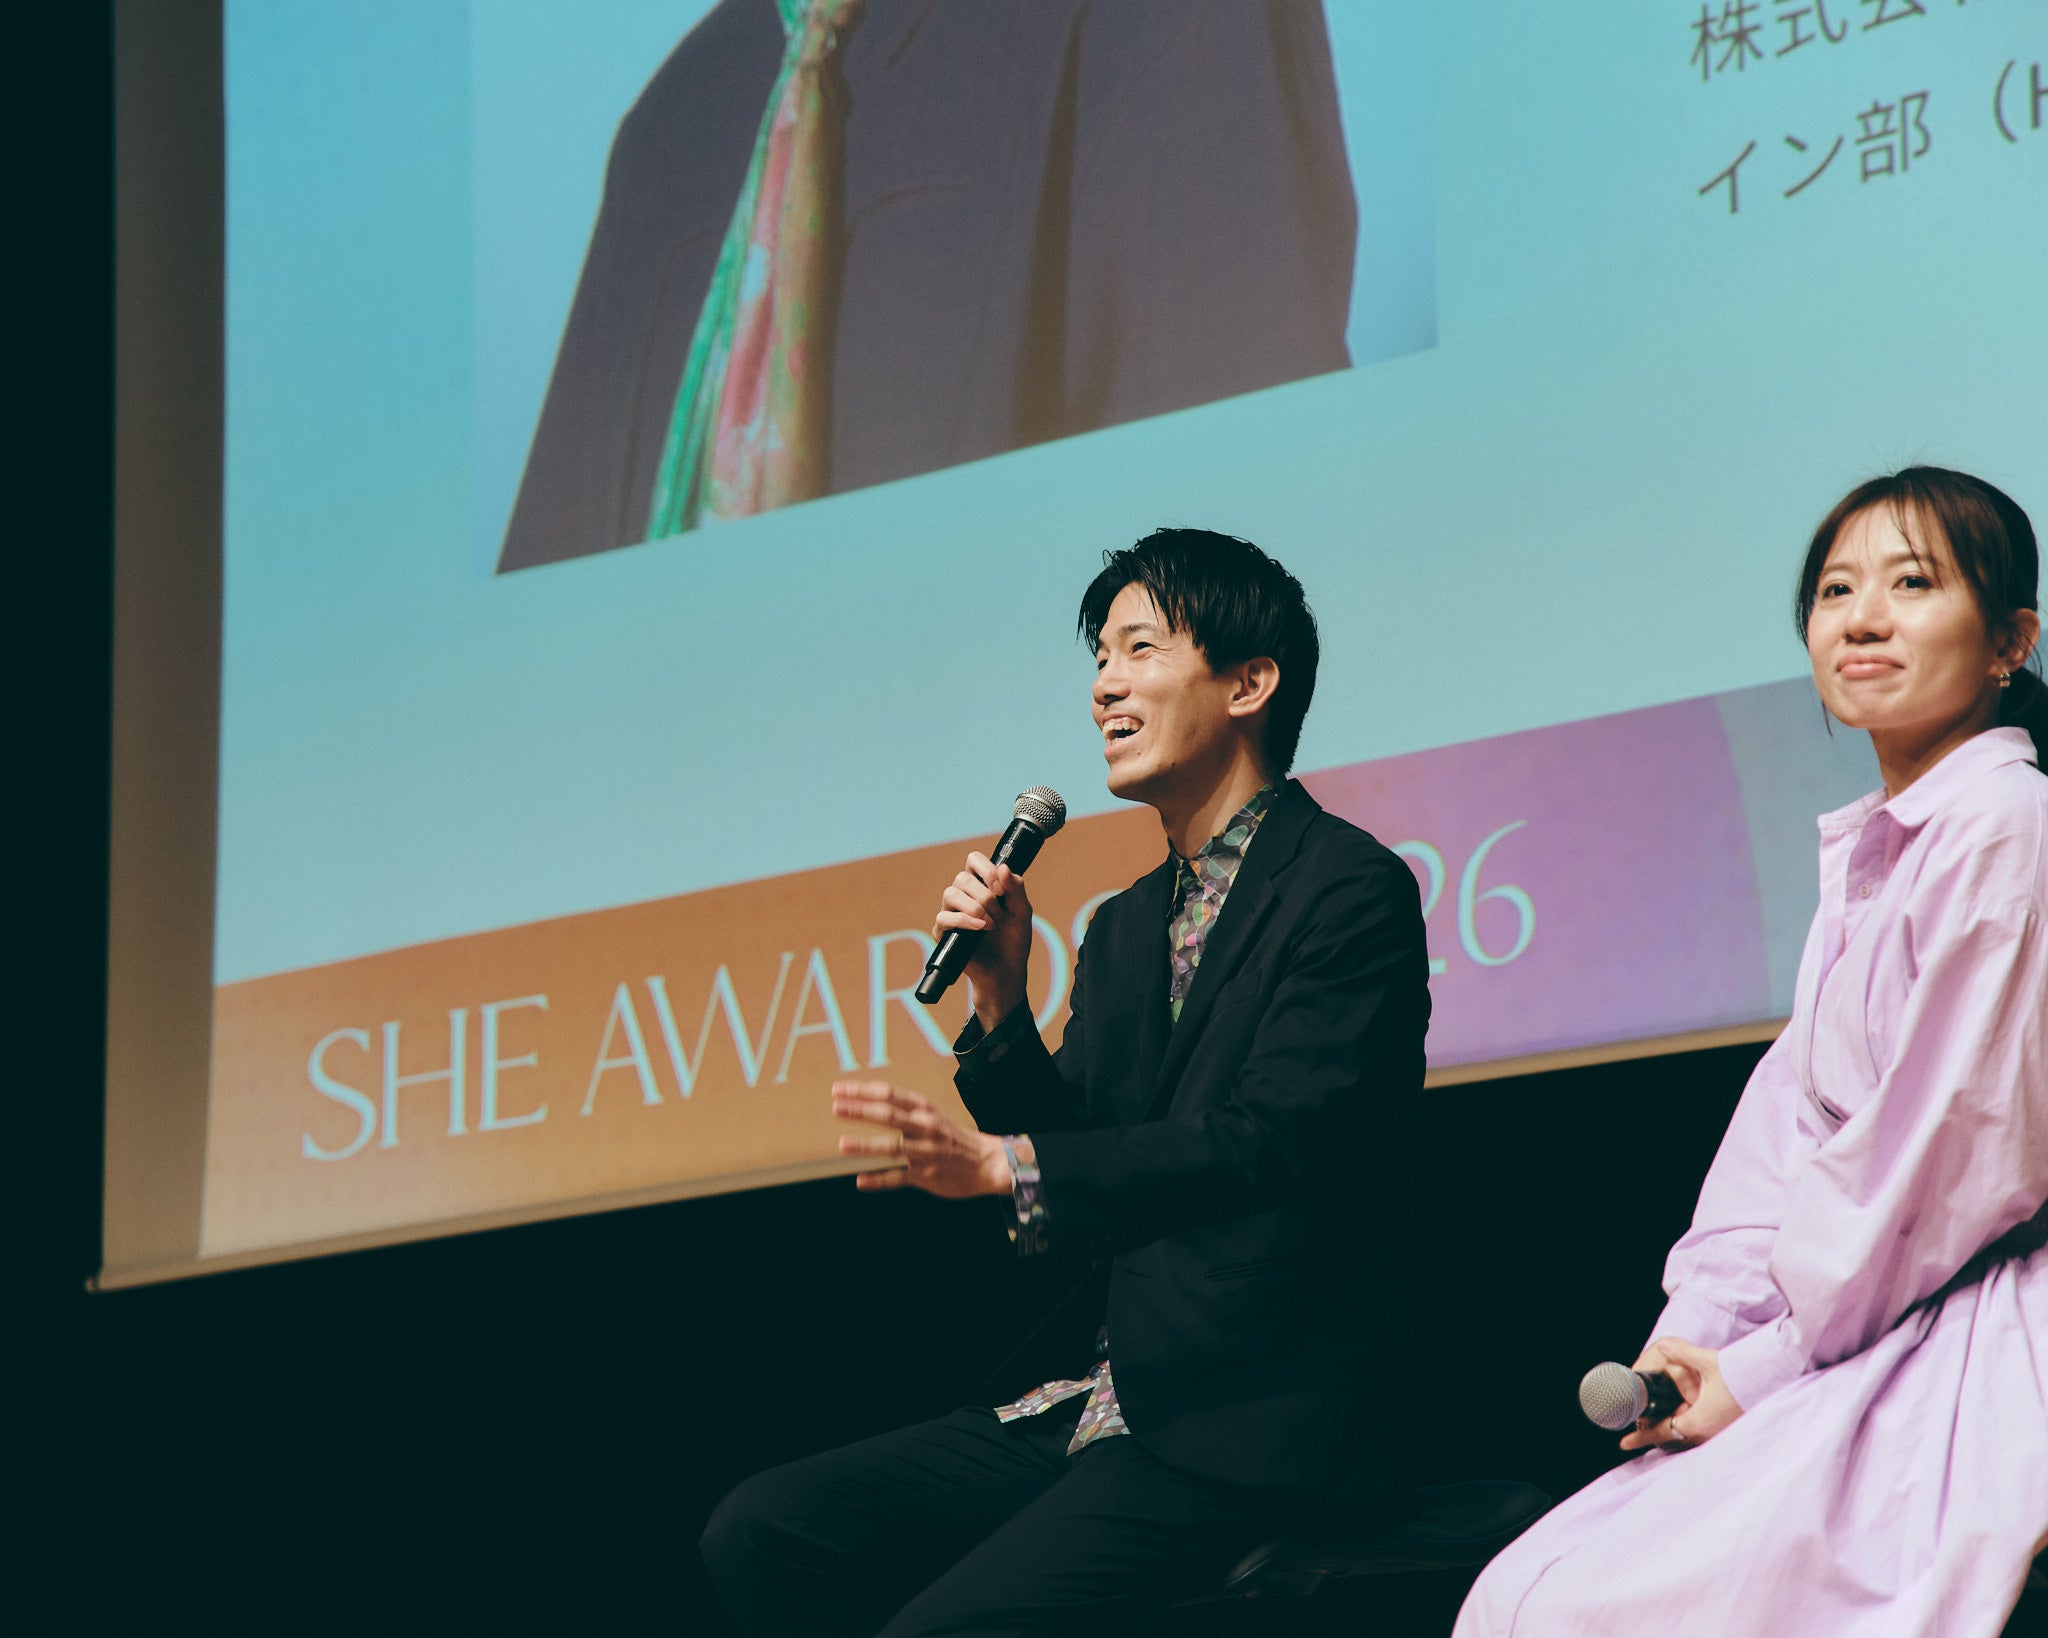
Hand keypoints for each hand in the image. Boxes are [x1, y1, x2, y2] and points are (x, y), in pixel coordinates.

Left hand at [831, 1081, 1012, 1198]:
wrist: (987, 1162)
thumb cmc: (952, 1137)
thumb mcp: (931, 1116)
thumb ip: (904, 1111)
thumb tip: (869, 1104)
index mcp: (923, 1110)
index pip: (889, 1095)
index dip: (862, 1091)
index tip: (839, 1090)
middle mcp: (924, 1128)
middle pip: (888, 1116)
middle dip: (860, 1112)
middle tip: (836, 1108)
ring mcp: (926, 1152)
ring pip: (893, 1148)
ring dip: (866, 1146)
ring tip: (843, 1144)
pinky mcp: (927, 1175)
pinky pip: (900, 1178)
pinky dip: (880, 1180)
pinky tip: (862, 1181)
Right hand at [934, 852, 1032, 1029]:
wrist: (1007, 971)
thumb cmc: (1014, 941)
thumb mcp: (1022, 911)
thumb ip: (1016, 888)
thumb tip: (1003, 867)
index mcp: (982, 886)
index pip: (974, 861)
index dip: (986, 869)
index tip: (1001, 888)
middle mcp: (964, 896)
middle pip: (962, 877)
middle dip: (985, 895)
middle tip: (1000, 914)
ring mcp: (951, 913)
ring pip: (951, 893)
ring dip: (976, 907)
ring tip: (991, 924)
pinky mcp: (943, 933)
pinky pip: (944, 917)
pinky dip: (964, 920)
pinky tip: (980, 928)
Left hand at [1617, 1336, 1743, 1452]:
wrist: (1772, 1379)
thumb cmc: (1741, 1374)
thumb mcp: (1707, 1361)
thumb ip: (1680, 1353)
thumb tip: (1661, 1344)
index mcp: (1699, 1421)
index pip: (1663, 1432)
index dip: (1641, 1437)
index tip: (1623, 1443)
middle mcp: (1708, 1432)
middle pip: (1672, 1436)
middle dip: (1653, 1430)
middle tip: (1636, 1423)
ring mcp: (1719, 1431)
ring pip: (1686, 1434)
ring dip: (1670, 1426)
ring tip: (1654, 1418)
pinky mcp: (1726, 1427)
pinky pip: (1699, 1430)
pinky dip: (1686, 1423)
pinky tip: (1682, 1411)